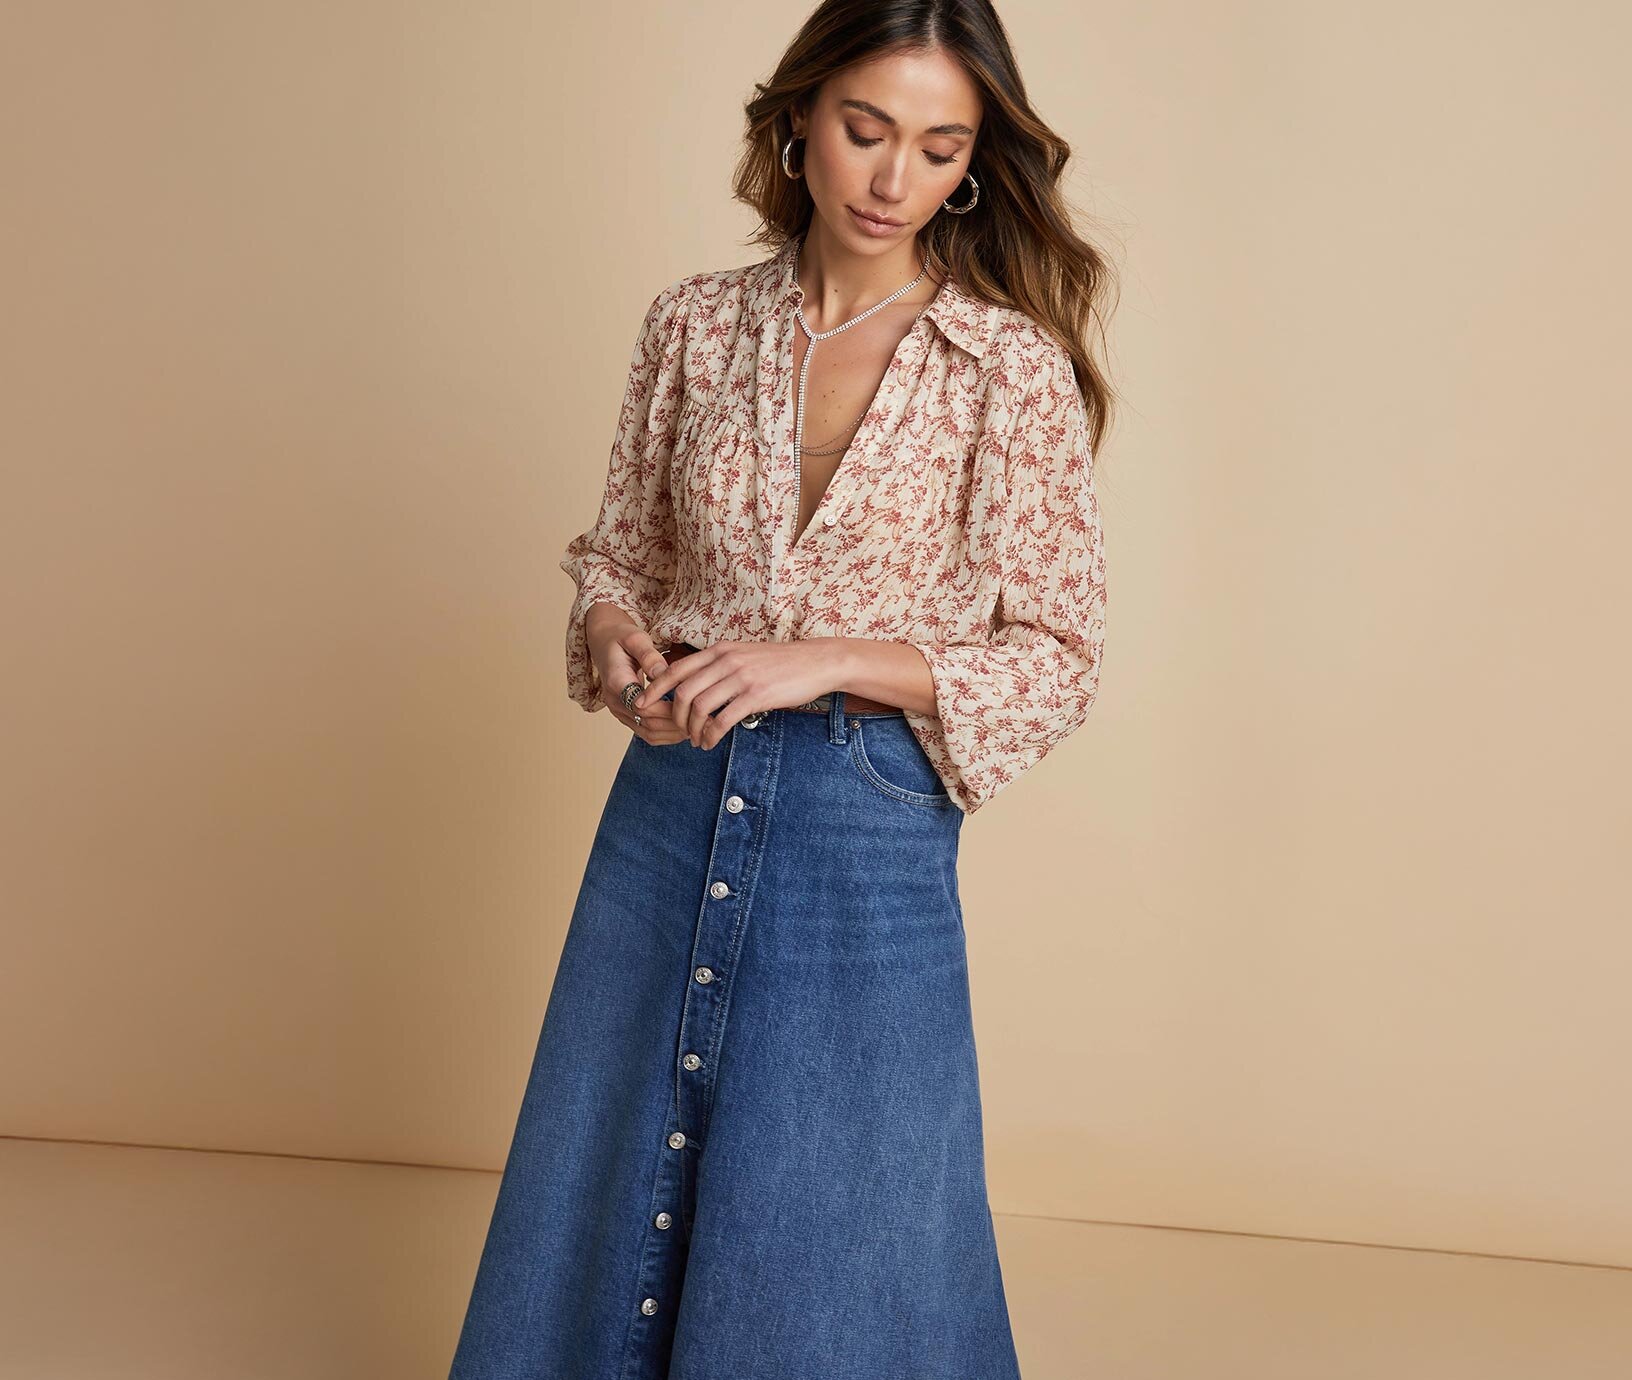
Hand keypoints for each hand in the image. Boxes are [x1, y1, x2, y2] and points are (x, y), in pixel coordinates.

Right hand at [586, 605, 688, 744]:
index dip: (671, 710)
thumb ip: (648, 656)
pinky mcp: (626, 715)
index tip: (696, 706)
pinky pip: (646, 733)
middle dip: (678, 725)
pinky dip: (667, 734)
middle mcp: (615, 702)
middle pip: (649, 725)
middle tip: (705, 720)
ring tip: (699, 726)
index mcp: (616, 682)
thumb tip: (663, 673)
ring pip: (649, 734)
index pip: (645, 708)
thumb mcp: (635, 638)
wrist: (604, 643)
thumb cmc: (621, 637)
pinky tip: (686, 727)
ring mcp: (619, 711)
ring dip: (674, 733)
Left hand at [633, 638, 847, 749]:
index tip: (643, 705)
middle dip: (674, 716)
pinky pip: (722, 719)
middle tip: (679, 731)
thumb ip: (719, 665)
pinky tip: (710, 742)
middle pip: (683, 691)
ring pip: (700, 707)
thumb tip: (696, 684)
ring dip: (692, 729)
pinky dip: (710, 735)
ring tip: (697, 740)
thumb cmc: (780, 663)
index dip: (655, 689)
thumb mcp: (744, 655)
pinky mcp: (756, 695)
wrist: (816, 662)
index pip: (676, 669)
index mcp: (720, 650)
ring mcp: (741, 677)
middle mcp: (726, 660)